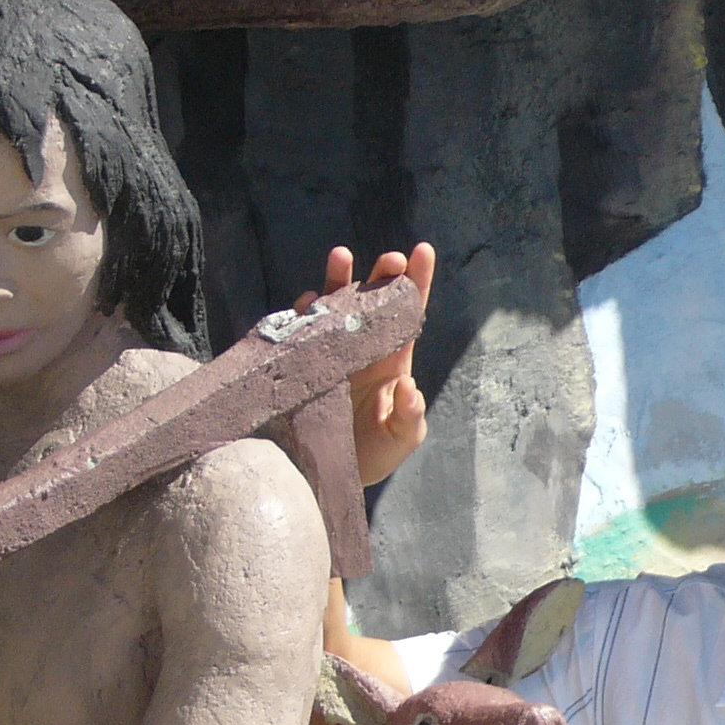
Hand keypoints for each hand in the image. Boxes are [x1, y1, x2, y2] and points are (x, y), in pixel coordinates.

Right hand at [294, 243, 434, 486]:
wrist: (333, 473)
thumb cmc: (375, 452)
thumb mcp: (401, 439)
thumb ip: (411, 416)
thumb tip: (410, 387)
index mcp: (393, 361)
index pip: (408, 316)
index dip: (416, 282)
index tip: (422, 251)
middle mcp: (363, 349)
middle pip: (374, 303)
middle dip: (381, 276)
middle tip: (389, 259)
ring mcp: (332, 352)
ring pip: (336, 307)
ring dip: (339, 281)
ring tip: (341, 257)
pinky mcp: (304, 362)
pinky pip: (302, 331)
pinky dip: (304, 314)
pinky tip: (309, 301)